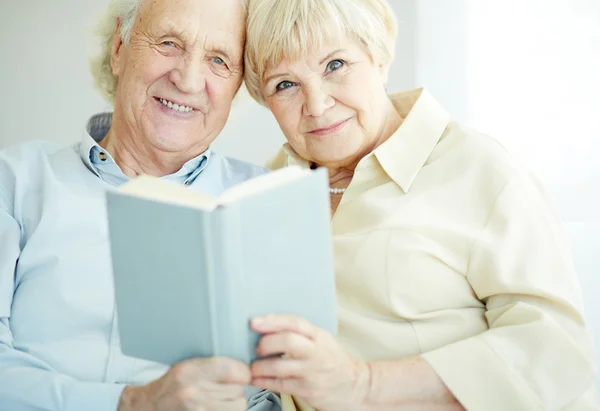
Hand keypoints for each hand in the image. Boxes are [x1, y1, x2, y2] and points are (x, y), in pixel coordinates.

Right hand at [118, 357, 250, 410]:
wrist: (151, 405)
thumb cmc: (172, 383)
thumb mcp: (189, 365)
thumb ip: (214, 364)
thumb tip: (244, 367)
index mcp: (192, 371)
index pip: (233, 371)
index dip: (244, 371)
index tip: (243, 372)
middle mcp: (194, 392)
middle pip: (238, 389)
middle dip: (237, 386)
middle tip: (227, 384)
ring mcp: (198, 410)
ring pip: (238, 405)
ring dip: (235, 401)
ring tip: (223, 396)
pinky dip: (228, 409)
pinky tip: (218, 405)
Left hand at [250, 315, 370, 410]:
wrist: (355, 386)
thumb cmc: (333, 360)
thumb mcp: (322, 341)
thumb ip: (301, 334)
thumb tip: (267, 327)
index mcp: (320, 336)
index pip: (296, 323)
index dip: (273, 321)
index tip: (254, 322)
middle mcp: (317, 352)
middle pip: (288, 341)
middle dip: (266, 343)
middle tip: (257, 347)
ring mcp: (313, 373)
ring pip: (280, 367)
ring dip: (260, 366)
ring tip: (253, 367)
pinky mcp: (308, 390)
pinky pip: (280, 385)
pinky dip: (263, 382)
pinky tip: (255, 379)